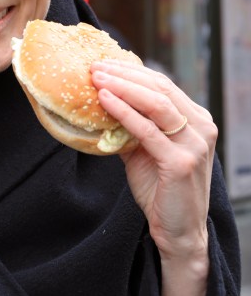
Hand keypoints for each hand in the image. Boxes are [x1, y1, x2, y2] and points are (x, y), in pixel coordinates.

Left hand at [90, 61, 216, 295]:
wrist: (177, 232)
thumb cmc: (160, 190)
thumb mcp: (144, 150)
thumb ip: (130, 125)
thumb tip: (100, 100)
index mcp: (196, 120)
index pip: (162, 85)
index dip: (132, 71)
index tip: (103, 63)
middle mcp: (201, 127)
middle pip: (160, 89)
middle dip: (124, 74)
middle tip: (95, 66)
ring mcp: (195, 144)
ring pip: (157, 104)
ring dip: (123, 87)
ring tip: (96, 79)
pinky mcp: (181, 162)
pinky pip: (148, 131)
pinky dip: (125, 112)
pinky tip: (106, 102)